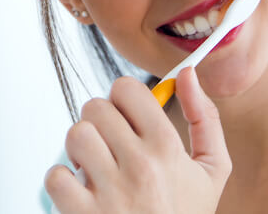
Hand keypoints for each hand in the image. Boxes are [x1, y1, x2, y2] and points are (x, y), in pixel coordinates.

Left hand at [44, 67, 231, 212]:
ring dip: (82, 145)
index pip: (126, 88)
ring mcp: (108, 194)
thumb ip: (205, 117)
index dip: (124, 95)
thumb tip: (188, 73)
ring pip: (75, 135)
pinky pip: (55, 177)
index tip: (129, 111)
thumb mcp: (212, 168)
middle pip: (96, 107)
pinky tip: (84, 190)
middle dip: (103, 119)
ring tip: (97, 162)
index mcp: (167, 146)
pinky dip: (64, 181)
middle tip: (113, 139)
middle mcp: (137, 166)